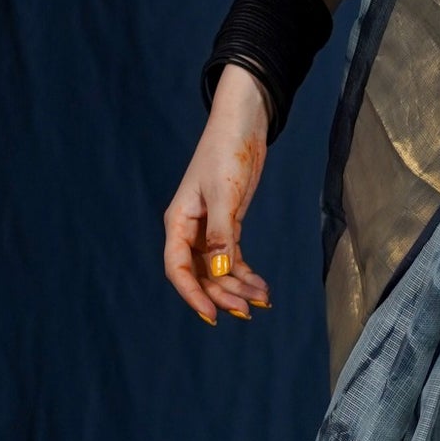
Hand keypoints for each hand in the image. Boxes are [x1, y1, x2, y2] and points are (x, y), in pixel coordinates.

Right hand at [163, 67, 272, 322]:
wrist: (243, 125)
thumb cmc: (225, 152)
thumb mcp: (223, 193)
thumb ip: (221, 234)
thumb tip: (218, 271)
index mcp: (178, 222)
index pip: (177, 268)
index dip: (193, 295)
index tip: (212, 315)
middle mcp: (190, 230)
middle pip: (201, 274)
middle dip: (222, 294)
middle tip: (247, 311)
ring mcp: (210, 230)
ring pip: (219, 270)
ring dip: (238, 288)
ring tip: (262, 301)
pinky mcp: (229, 225)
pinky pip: (234, 258)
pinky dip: (247, 274)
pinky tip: (261, 287)